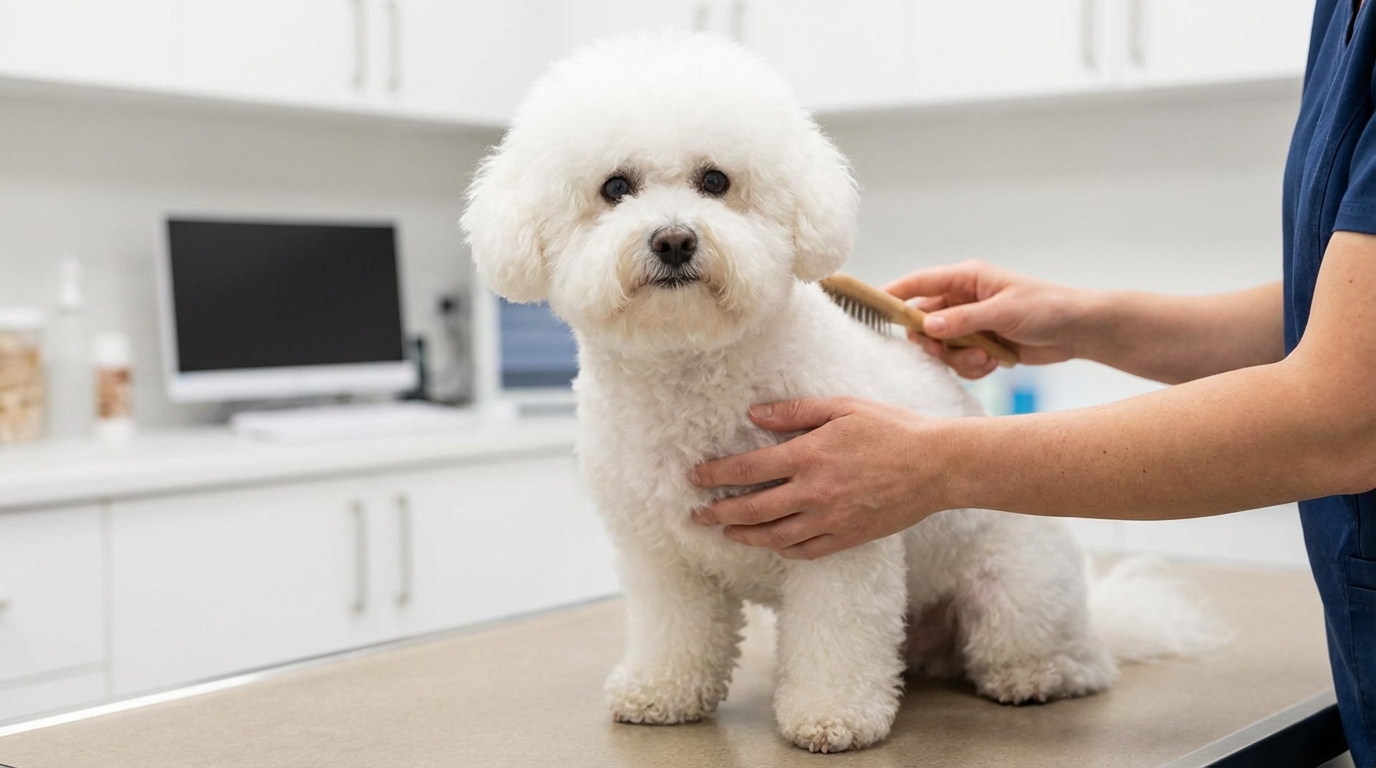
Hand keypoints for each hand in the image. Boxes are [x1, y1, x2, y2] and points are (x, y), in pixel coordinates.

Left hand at [690, 397, 946, 559]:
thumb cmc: (891, 428)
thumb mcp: (842, 407)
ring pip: (774, 537)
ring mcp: (831, 519)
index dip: (715, 474)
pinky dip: (783, 550)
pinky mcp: (848, 537)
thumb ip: (795, 411)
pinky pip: (806, 551)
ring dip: (744, 537)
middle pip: (752, 509)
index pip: (747, 469)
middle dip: (718, 513)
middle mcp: (814, 492)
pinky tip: (772, 544)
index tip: (694, 477)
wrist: (937, 465)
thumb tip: (754, 414)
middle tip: (696, 515)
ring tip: (726, 533)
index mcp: (809, 455)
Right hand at [885, 260, 1095, 378]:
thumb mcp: (1003, 312)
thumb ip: (963, 320)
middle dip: (933, 341)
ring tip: (984, 358)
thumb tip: (927, 326)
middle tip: (942, 351)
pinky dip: (972, 367)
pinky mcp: (979, 345)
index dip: (894, 294)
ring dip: (958, 358)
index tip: (871, 309)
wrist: (1077, 331)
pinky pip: (958, 361)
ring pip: (940, 346)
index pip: (919, 282)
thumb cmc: (1046, 308)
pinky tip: (994, 363)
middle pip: (923, 322)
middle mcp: (962, 299)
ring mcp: (970, 323)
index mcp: (966, 279)